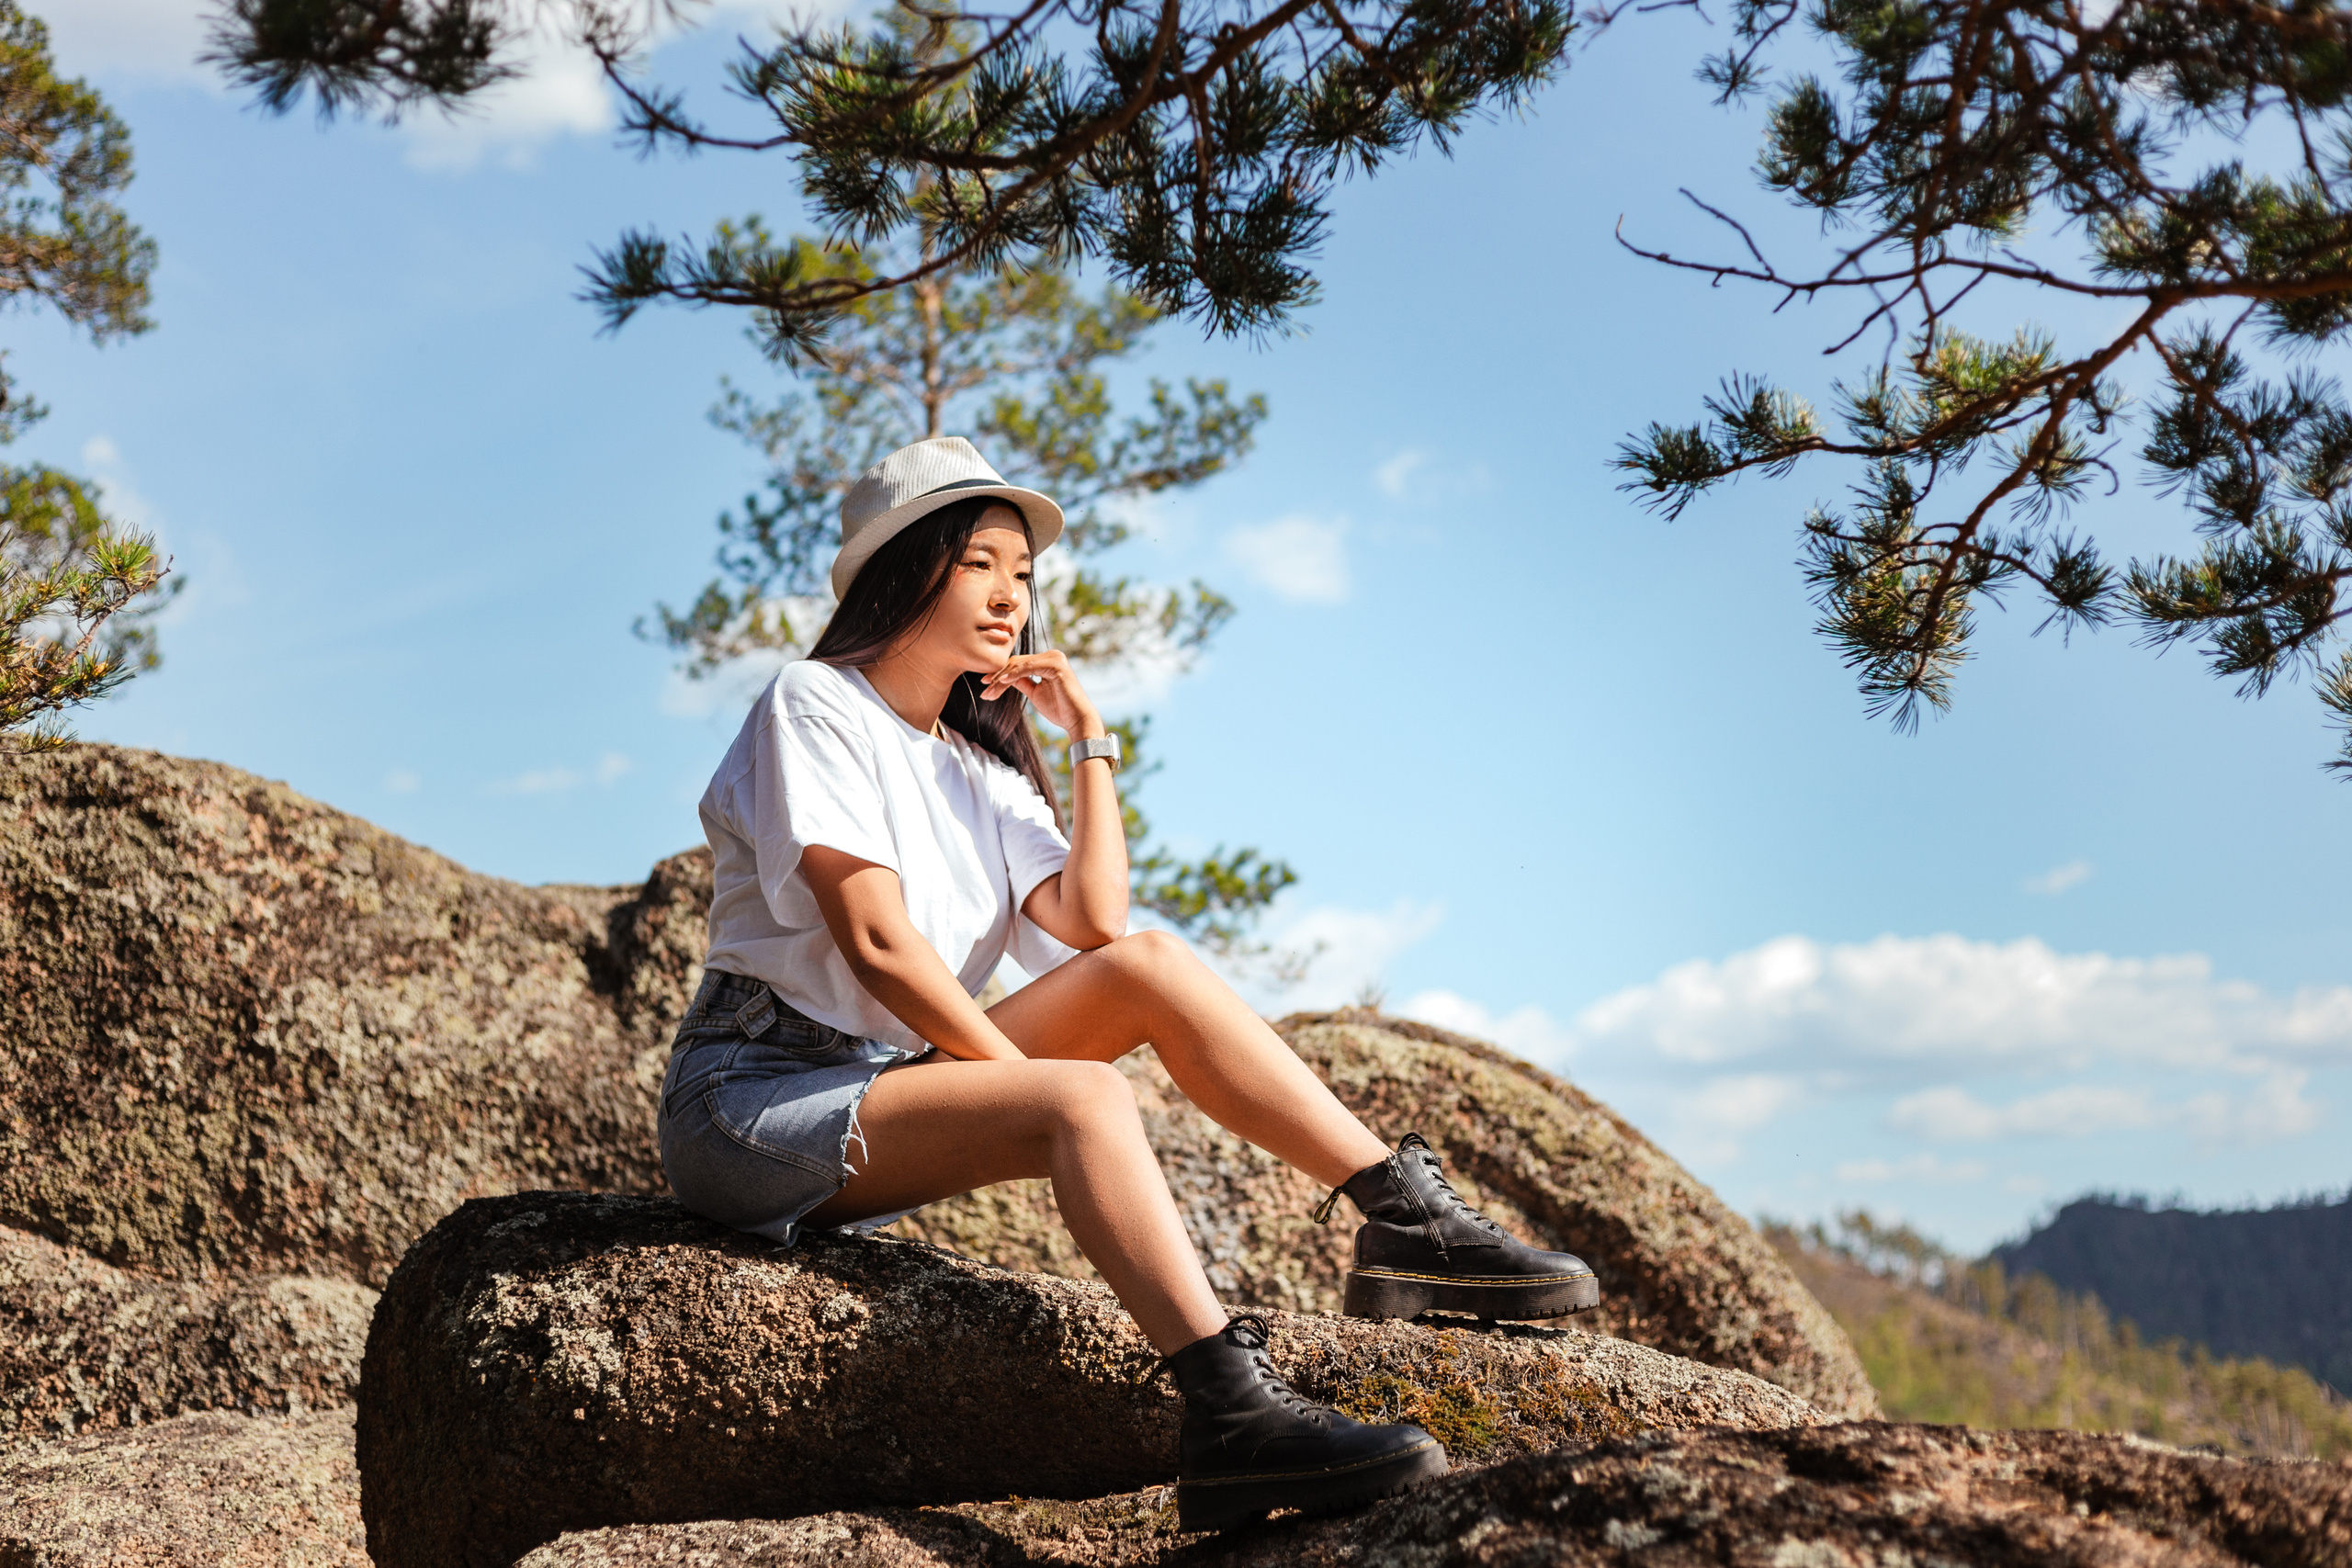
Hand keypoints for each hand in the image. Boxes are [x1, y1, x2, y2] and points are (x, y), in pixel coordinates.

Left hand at [978, 650, 1101, 737]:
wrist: (1077, 720)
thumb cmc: (1060, 709)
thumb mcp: (1035, 693)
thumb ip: (1021, 681)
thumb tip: (1004, 677)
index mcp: (1048, 660)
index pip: (1019, 664)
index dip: (1000, 673)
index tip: (985, 683)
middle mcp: (1052, 655)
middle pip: (1017, 663)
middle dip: (998, 676)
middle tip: (984, 689)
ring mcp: (1054, 658)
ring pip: (1019, 665)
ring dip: (1001, 678)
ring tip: (989, 691)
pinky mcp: (1055, 664)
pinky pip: (1028, 667)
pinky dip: (1013, 674)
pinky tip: (1001, 682)